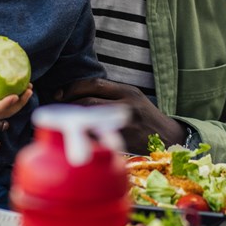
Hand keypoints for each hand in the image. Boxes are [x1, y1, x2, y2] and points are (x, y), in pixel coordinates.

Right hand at [0, 47, 32, 120]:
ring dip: (19, 103)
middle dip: (19, 103)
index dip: (5, 105)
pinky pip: (1, 109)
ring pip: (5, 113)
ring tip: (29, 88)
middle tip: (29, 88)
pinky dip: (12, 101)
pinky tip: (19, 89)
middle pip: (5, 114)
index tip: (16, 95)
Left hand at [56, 78, 186, 151]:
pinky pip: (96, 137)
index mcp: (128, 92)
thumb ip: (111, 95)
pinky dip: (82, 136)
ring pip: (89, 119)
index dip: (72, 88)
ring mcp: (124, 124)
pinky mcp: (123, 141)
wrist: (169, 139)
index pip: (94, 84)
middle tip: (56, 110)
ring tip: (61, 123)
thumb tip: (79, 95)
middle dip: (68, 105)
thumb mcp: (133, 99)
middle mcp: (126, 105)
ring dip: (71, 121)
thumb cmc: (146, 118)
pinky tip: (74, 137)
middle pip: (88, 101)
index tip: (59, 94)